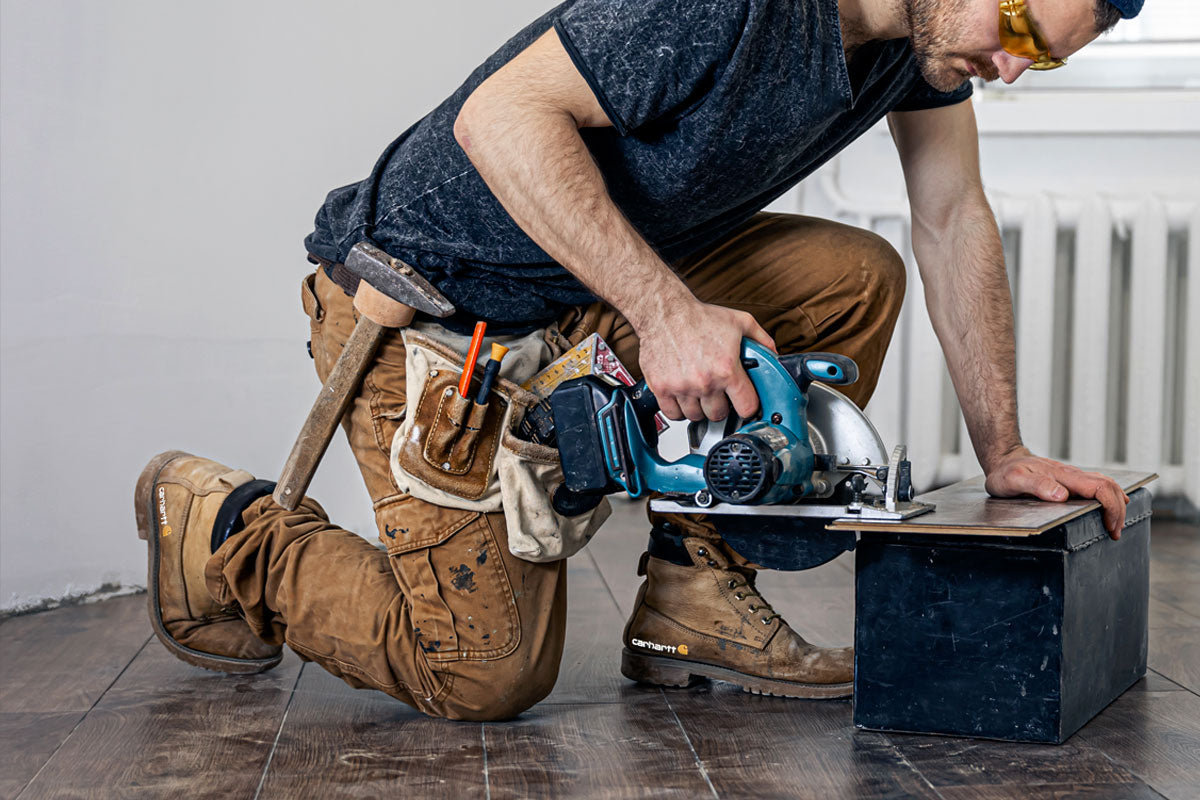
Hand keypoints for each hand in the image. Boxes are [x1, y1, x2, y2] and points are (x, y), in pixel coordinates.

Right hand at [635, 299, 775, 421]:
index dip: (748, 406)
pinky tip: (683, 396)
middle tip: (718, 393)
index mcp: (726, 368)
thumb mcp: (739, 322)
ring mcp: (681, 386)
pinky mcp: (661, 388)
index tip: (743, 402)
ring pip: (695, 416)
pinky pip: (673, 414)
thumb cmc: (698, 317)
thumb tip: (773, 355)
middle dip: (721, 406)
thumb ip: (761, 340)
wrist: (664, 312)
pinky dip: (679, 409)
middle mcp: (704, 381)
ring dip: (699, 408)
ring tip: (699, 393)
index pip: (746, 407)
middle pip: (718, 415)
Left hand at [984, 446, 1130, 538]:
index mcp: (1063, 475)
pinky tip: (1110, 508)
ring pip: (1106, 485)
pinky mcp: (1069, 480)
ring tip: (1115, 525)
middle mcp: (1072, 474)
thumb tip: (1062, 495)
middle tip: (1115, 532)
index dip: (1111, 507)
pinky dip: (1109, 497)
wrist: (1003, 459)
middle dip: (1118, 510)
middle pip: (1108, 487)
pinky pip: (1097, 485)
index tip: (1110, 526)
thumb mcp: (1015, 479)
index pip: (1100, 488)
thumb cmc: (1006, 471)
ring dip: (1116, 504)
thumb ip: (1037, 485)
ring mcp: (1072, 476)